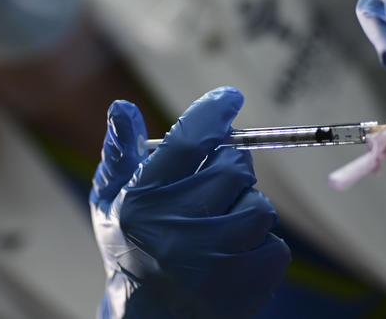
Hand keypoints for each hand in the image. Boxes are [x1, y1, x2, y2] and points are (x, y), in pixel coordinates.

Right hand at [90, 87, 290, 318]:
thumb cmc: (130, 248)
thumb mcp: (110, 201)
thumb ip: (119, 153)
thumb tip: (122, 106)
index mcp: (141, 204)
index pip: (188, 143)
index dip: (214, 113)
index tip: (230, 99)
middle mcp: (175, 232)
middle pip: (234, 168)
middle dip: (231, 164)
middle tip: (218, 176)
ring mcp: (213, 263)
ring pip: (259, 205)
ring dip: (246, 205)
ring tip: (222, 220)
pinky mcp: (244, 286)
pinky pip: (275, 243)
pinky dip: (259, 242)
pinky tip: (233, 253)